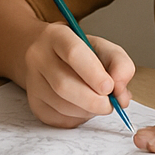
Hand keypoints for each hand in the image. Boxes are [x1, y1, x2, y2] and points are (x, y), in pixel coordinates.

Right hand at [19, 22, 134, 127]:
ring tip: (97, 102)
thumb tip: (121, 93)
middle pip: (64, 85)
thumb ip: (119, 64)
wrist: (46, 56)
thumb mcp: (102, 47)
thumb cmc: (78, 52)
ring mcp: (33, 82)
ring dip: (88, 111)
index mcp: (56, 36)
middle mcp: (38, 57)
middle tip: (110, 104)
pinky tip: (83, 107)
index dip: (94, 74)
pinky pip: (59, 119)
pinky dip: (78, 118)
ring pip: (62, 105)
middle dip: (93, 101)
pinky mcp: (34, 104)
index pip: (73, 53)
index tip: (110, 87)